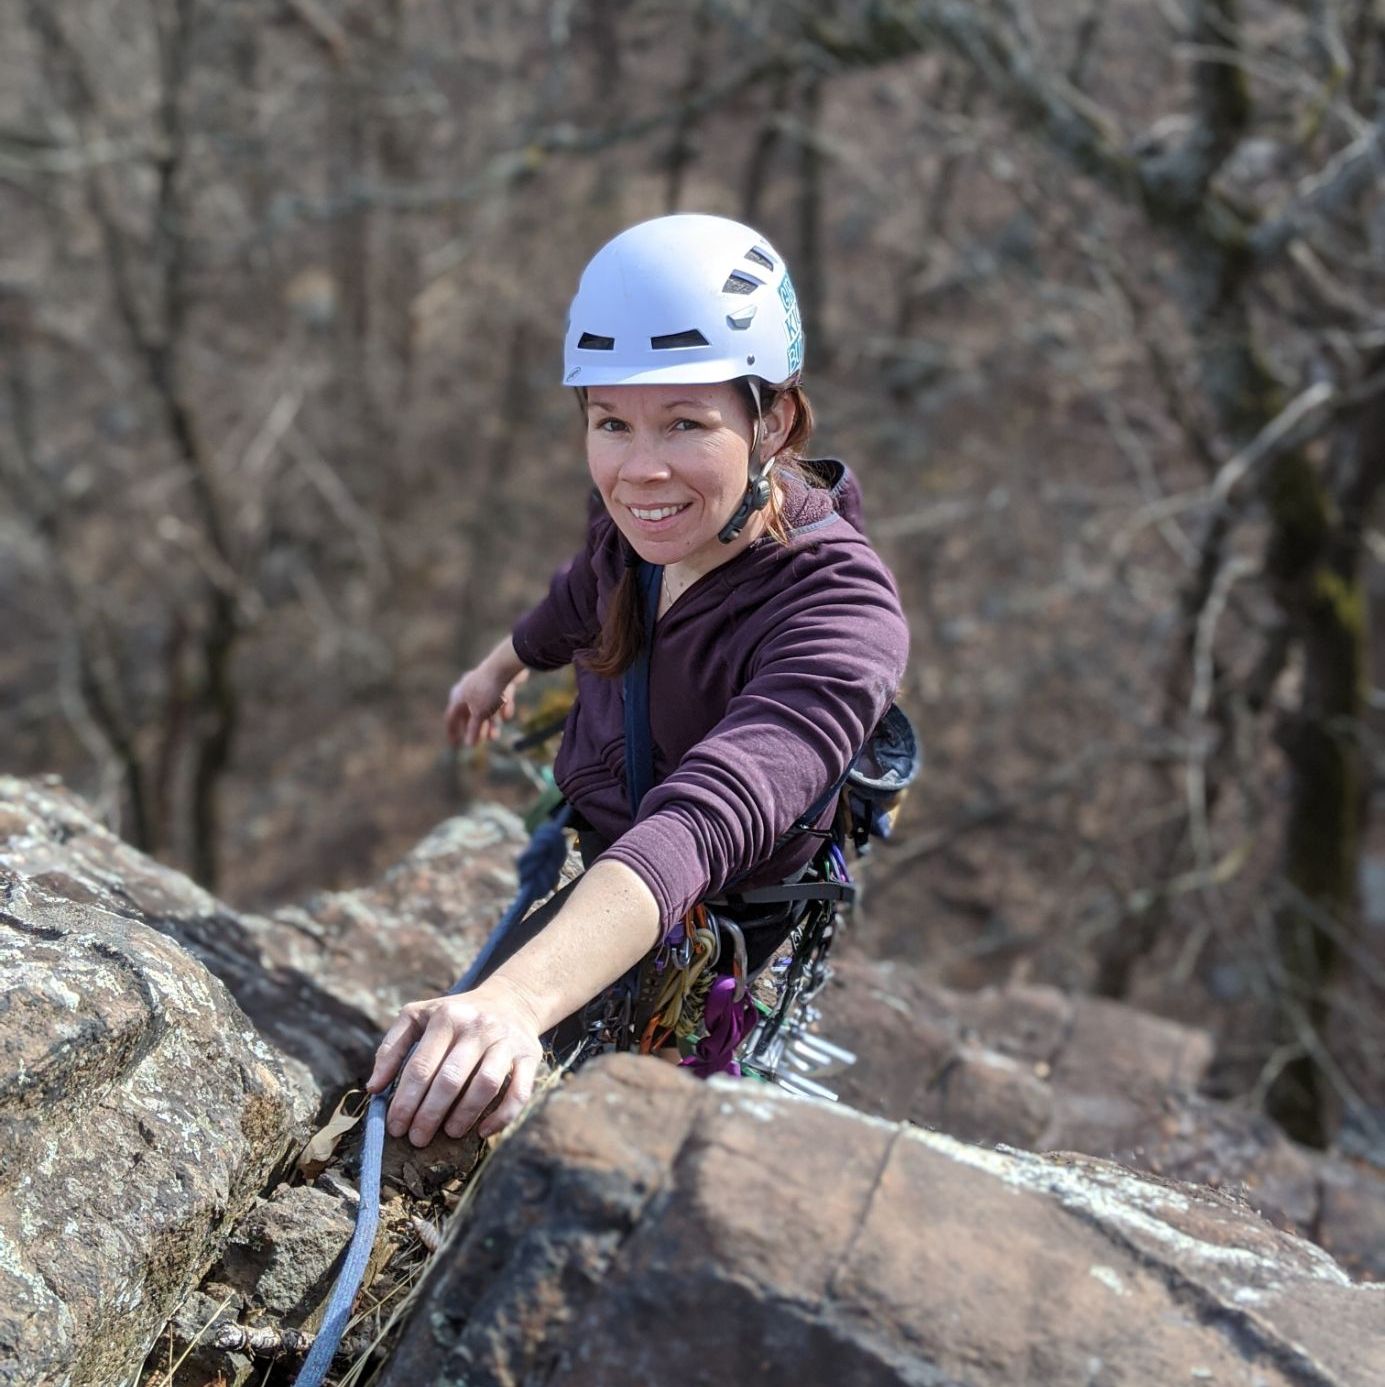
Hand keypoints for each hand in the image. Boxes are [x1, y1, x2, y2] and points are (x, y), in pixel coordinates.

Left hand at [366, 979, 543, 1144]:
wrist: (511, 1000)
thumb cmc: (455, 1015)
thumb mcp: (418, 1016)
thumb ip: (391, 1047)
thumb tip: (374, 1088)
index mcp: (447, 1016)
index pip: (421, 1066)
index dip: (405, 1101)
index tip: (395, 1127)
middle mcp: (478, 1026)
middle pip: (450, 1079)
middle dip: (429, 1115)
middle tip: (416, 1139)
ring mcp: (506, 1041)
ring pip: (485, 1085)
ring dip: (464, 1116)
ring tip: (449, 1133)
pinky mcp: (529, 1056)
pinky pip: (519, 1092)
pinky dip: (503, 1116)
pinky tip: (484, 1131)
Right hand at [445, 653, 527, 747]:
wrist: (504, 665)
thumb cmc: (487, 690)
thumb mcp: (479, 713)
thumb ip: (473, 729)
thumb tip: (469, 744)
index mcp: (457, 696)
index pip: (451, 716)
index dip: (452, 731)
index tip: (454, 744)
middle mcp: (468, 689)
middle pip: (470, 713)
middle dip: (476, 728)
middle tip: (480, 742)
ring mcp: (483, 685)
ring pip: (486, 707)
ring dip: (490, 722)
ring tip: (495, 737)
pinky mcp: (499, 682)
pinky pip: (498, 698)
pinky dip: (502, 707)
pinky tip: (507, 715)